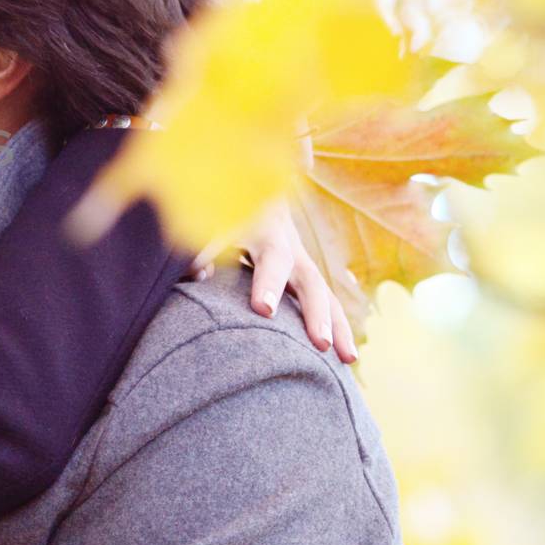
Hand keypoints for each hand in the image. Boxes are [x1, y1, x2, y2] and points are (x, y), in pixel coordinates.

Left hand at [188, 201, 357, 363]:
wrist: (245, 186)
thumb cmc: (217, 206)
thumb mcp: (206, 218)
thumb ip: (198, 244)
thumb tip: (197, 273)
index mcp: (262, 227)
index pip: (270, 257)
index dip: (268, 283)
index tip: (264, 310)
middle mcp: (287, 243)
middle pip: (307, 277)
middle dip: (314, 311)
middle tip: (319, 342)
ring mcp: (298, 258)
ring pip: (323, 292)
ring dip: (336, 325)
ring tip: (347, 358)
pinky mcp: (301, 272)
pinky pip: (324, 300)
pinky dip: (336, 326)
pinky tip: (345, 357)